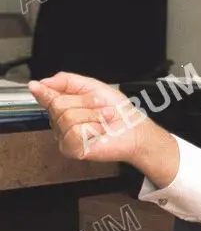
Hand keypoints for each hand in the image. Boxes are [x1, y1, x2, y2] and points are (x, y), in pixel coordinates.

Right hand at [29, 71, 154, 163]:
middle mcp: (61, 121)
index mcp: (64, 105)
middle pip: (58, 104)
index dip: (42, 91)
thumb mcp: (93, 87)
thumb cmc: (117, 111)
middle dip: (85, 102)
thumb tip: (42, 82)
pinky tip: (98, 132)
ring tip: (103, 119)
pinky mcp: (71, 149)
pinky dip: (92, 129)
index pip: (46, 96)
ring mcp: (64, 136)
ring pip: (68, 118)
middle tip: (100, 106)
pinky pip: (73, 132)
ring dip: (93, 116)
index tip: (36, 86)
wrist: (134, 129)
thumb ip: (67, 81)